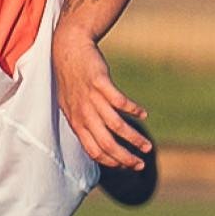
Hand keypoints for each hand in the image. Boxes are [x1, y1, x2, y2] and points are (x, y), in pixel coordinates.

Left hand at [54, 31, 149, 170]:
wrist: (67, 49)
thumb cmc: (71, 80)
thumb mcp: (72, 107)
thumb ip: (84, 124)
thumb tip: (98, 142)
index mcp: (76, 122)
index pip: (94, 151)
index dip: (111, 161)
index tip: (126, 166)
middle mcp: (83, 113)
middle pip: (106, 144)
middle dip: (125, 158)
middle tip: (141, 164)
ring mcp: (91, 98)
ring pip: (116, 125)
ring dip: (133, 138)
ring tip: (147, 146)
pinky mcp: (100, 82)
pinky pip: (119, 101)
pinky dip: (132, 109)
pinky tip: (143, 114)